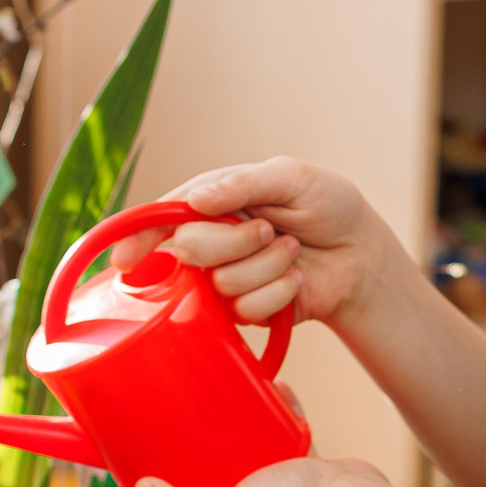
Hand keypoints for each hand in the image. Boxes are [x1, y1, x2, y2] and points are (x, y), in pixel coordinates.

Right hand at [107, 158, 397, 328]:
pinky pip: (247, 308)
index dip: (139, 236)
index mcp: (213, 200)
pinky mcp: (246, 310)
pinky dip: (279, 292)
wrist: (360, 254)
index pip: (163, 217)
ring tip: (292, 251)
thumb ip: (242, 184)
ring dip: (266, 265)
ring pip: (221, 282)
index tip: (125, 258)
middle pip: (188, 250)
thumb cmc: (328, 205)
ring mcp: (226, 276)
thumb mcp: (290, 177)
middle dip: (233, 241)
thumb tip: (196, 202)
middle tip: (269, 230)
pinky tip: (296, 279)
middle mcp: (213, 239)